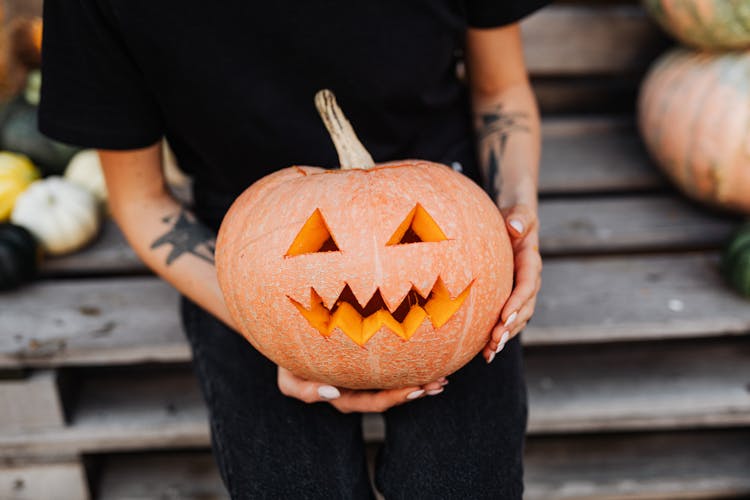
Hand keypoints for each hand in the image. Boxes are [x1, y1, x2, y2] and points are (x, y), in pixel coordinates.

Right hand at [277, 366, 447, 412]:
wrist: (287, 337)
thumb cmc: (287, 358)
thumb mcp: (288, 379)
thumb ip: (306, 391)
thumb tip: (334, 393)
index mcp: (342, 397)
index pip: (374, 402)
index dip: (396, 397)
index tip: (417, 389)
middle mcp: (357, 390)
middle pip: (391, 396)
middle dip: (416, 391)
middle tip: (440, 383)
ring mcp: (363, 376)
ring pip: (395, 382)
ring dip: (419, 381)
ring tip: (444, 377)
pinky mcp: (368, 361)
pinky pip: (392, 367)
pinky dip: (411, 365)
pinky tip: (431, 361)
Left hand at [483, 203, 541, 362]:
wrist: (514, 222)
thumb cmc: (513, 217)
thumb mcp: (518, 214)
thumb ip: (519, 219)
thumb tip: (515, 227)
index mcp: (531, 262)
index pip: (527, 285)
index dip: (518, 302)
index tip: (505, 317)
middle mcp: (529, 280)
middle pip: (524, 308)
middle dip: (510, 327)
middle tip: (494, 342)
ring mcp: (521, 291)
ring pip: (518, 319)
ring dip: (505, 337)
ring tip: (489, 352)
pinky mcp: (511, 297)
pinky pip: (508, 319)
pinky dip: (499, 334)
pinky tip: (485, 351)